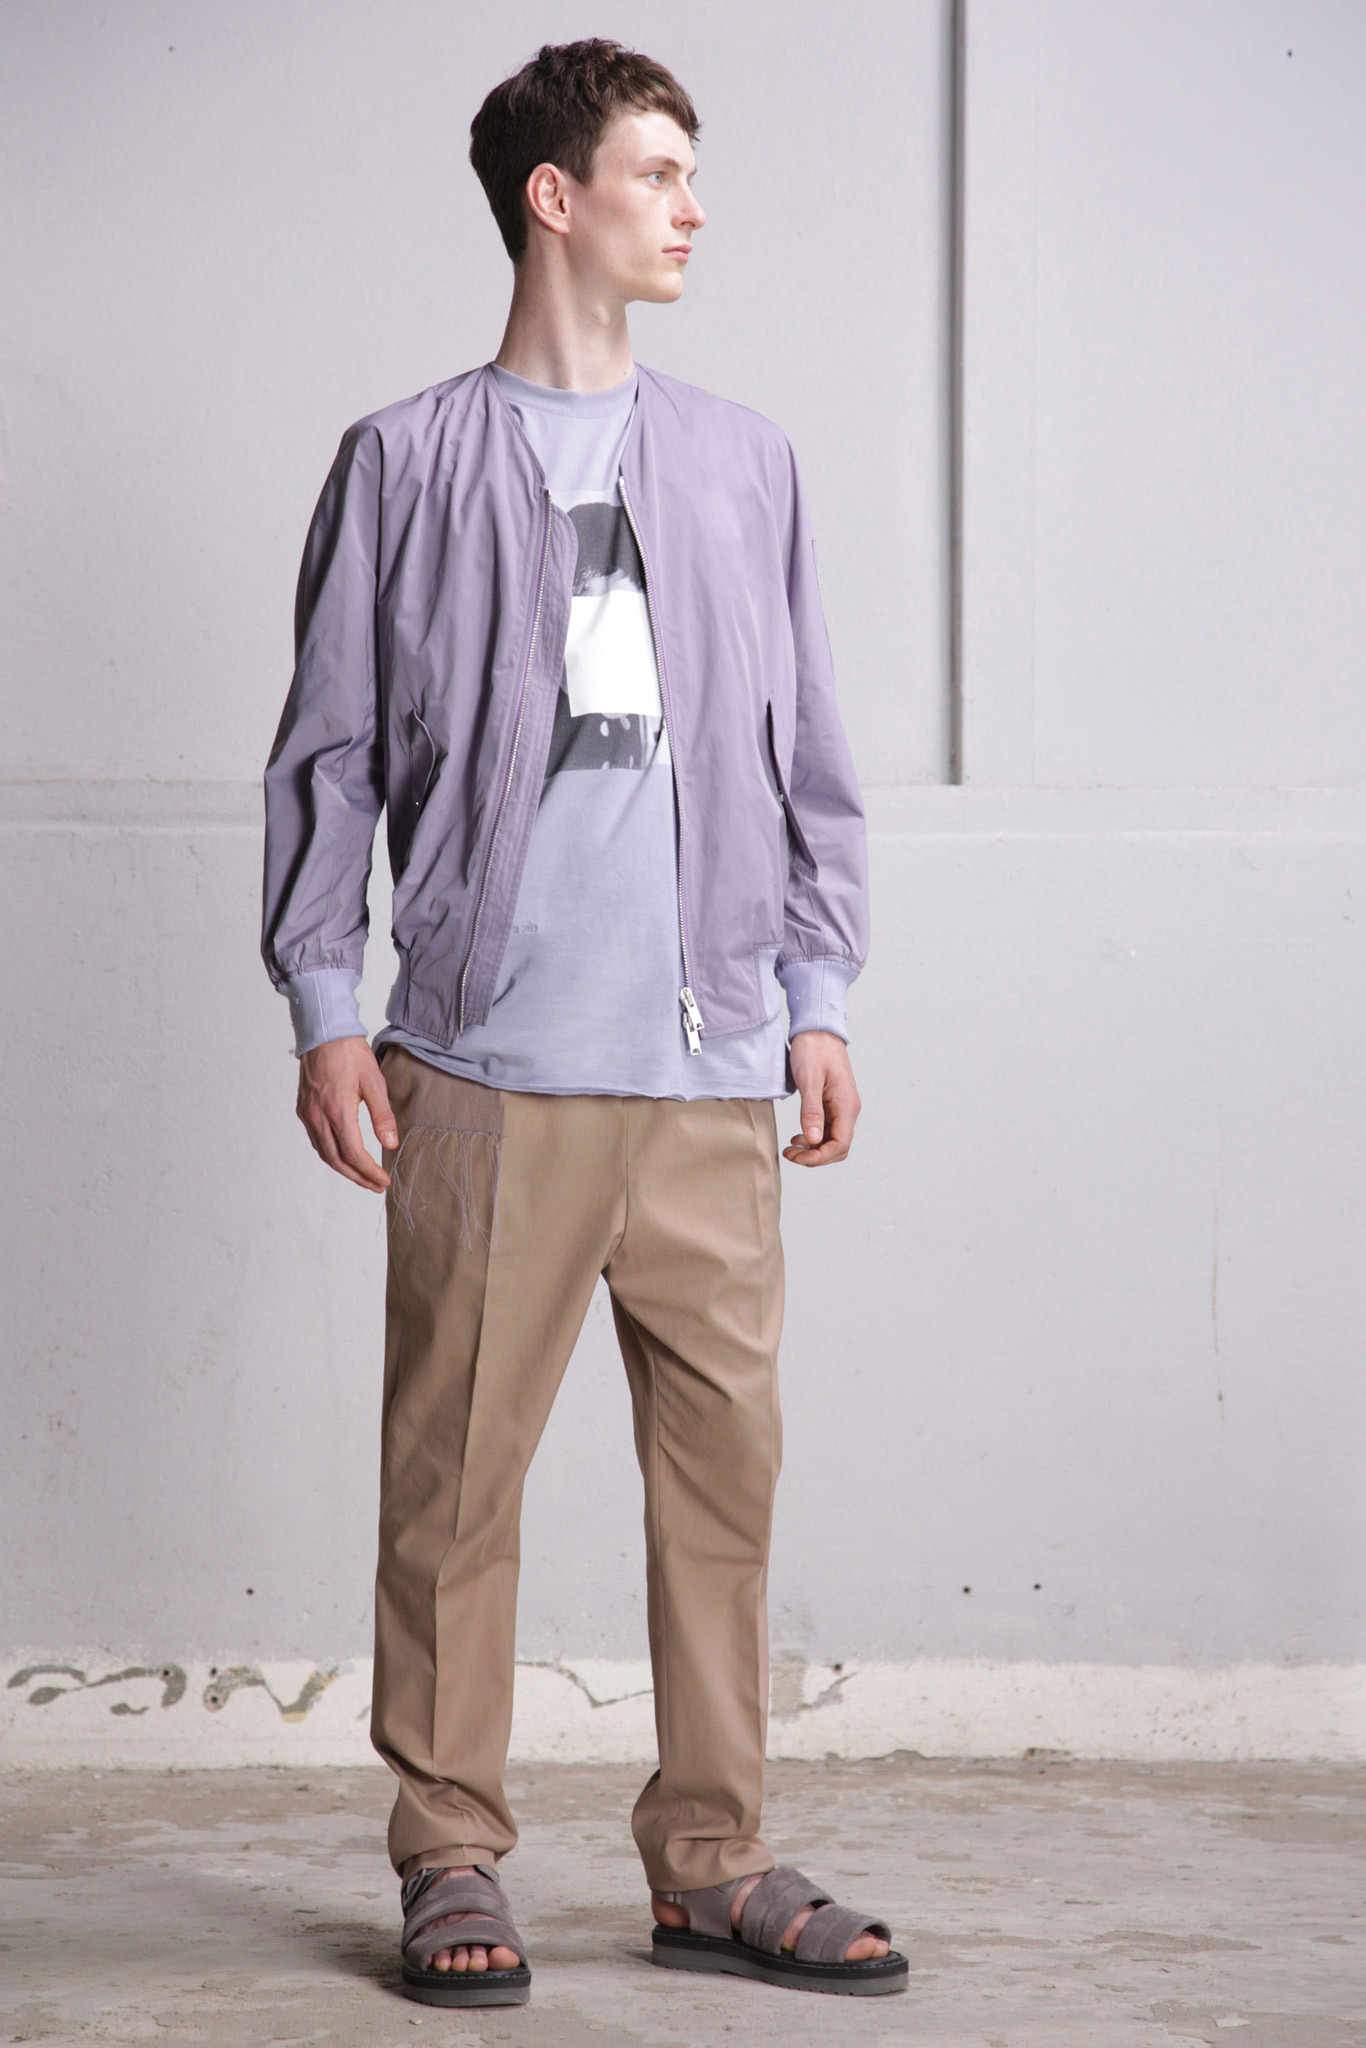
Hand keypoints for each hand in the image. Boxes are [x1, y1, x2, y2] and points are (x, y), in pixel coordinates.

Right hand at [296, 1036, 397, 1190]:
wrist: (324, 1033)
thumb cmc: (350, 1054)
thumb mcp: (374, 1081)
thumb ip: (382, 1115)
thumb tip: (390, 1143)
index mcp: (337, 1111)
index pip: (354, 1154)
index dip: (369, 1172)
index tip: (384, 1180)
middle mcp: (318, 1117)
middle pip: (337, 1161)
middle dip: (358, 1177)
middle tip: (375, 1186)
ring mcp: (307, 1114)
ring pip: (324, 1154)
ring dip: (344, 1169)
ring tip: (363, 1176)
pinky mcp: (303, 1110)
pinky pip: (316, 1141)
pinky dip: (331, 1154)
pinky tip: (344, 1156)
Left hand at [783, 1031, 860, 1166]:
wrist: (817, 1028)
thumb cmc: (813, 1049)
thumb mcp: (809, 1080)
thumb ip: (812, 1111)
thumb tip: (814, 1140)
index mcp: (846, 1105)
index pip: (840, 1145)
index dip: (818, 1157)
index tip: (796, 1156)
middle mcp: (849, 1109)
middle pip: (839, 1147)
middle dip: (815, 1156)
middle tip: (790, 1153)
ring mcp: (842, 1106)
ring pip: (833, 1140)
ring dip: (814, 1149)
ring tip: (791, 1146)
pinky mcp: (833, 1103)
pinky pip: (828, 1129)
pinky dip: (814, 1137)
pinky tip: (799, 1135)